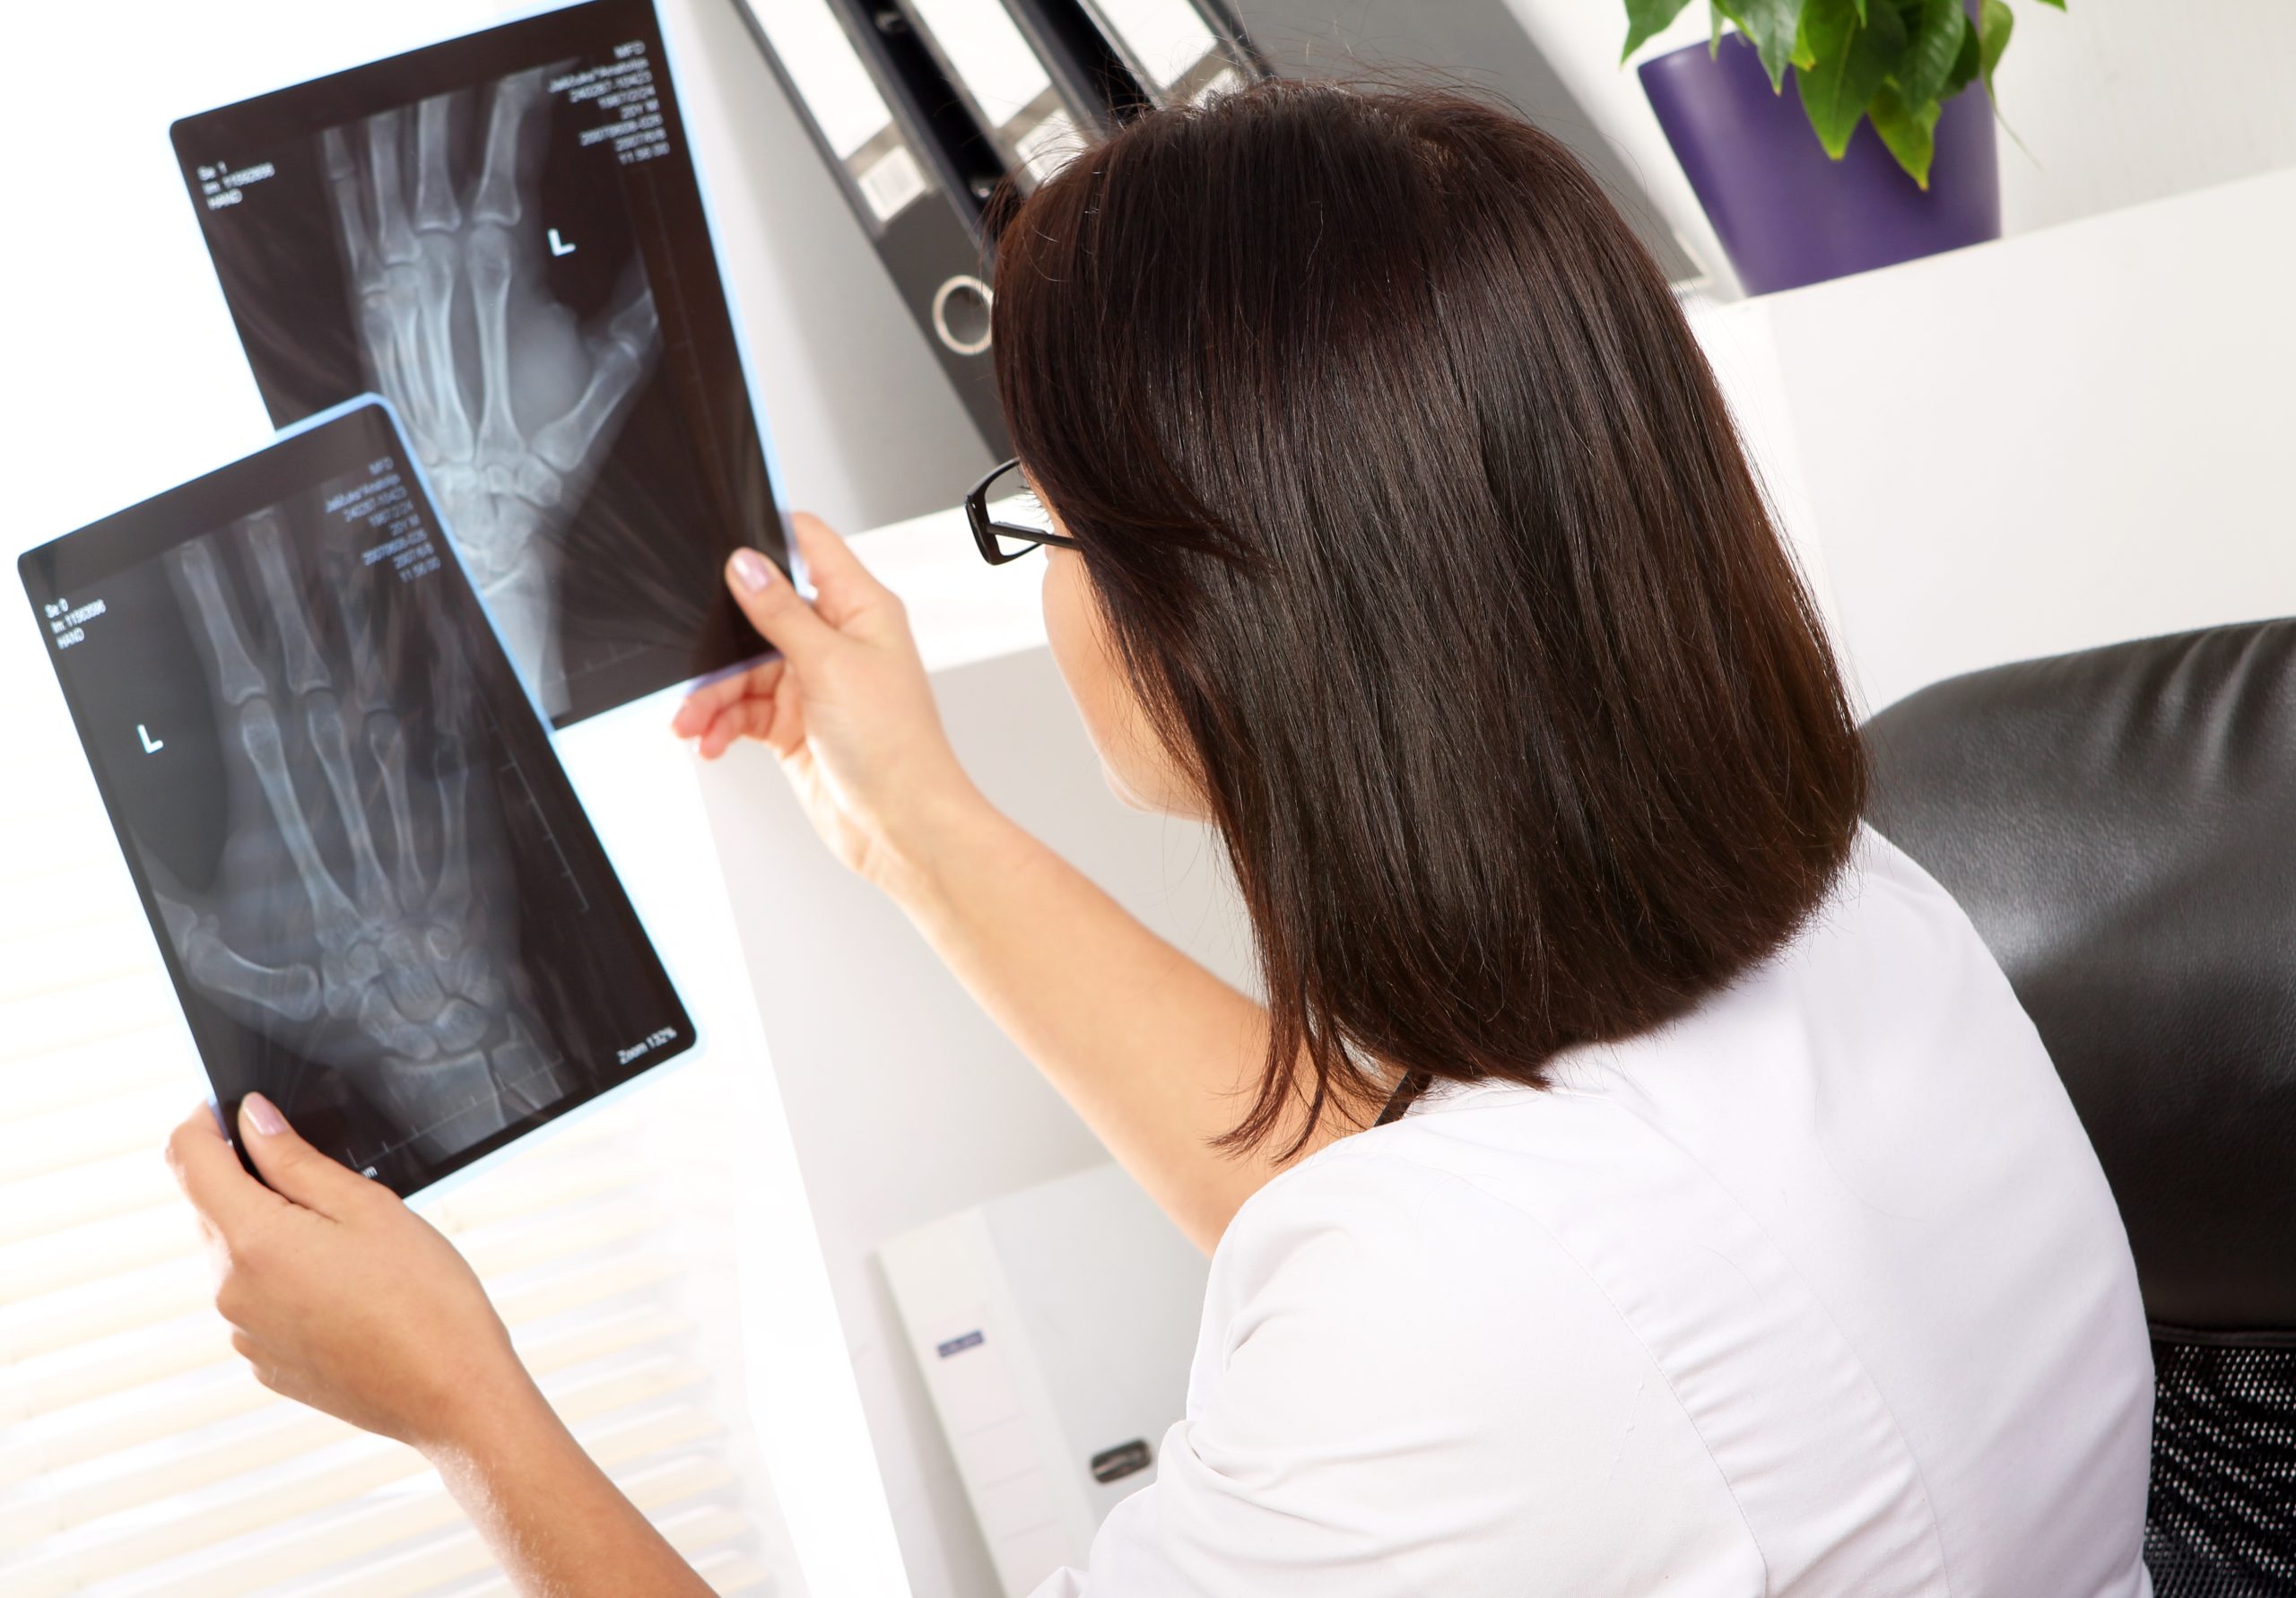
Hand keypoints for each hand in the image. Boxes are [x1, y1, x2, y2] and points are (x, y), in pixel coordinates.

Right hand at [158, 508, 565, 1160]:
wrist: (436, 1021)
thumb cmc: (336, 997)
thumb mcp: (223, 957)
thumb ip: (177, 897)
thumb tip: (143, 860)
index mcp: (277, 809)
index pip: (237, 685)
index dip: (217, 616)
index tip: (201, 559)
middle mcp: (339, 783)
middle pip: (302, 660)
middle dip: (277, 587)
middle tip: (264, 525)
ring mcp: (404, 782)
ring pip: (375, 671)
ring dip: (355, 603)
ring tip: (339, 540)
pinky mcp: (462, 794)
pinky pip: (450, 708)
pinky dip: (441, 655)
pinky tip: (433, 606)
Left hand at [166, 1095, 539, 1455]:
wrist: (452, 1394)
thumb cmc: (426, 1298)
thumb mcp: (368, 1206)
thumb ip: (296, 1159)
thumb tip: (251, 1119)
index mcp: (252, 1241)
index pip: (187, 1158)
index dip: (204, 1120)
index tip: (237, 1110)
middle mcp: (230, 1290)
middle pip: (212, 1208)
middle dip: (253, 1180)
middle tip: (330, 1181)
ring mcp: (244, 1333)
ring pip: (238, 1257)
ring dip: (273, 1234)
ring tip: (353, 1246)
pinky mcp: (266, 1364)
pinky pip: (258, 1303)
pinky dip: (287, 1282)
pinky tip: (349, 1290)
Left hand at [325, 71, 660, 713]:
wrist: (479, 507)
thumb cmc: (537, 453)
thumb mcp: (608, 376)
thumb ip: (633, 313)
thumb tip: (660, 276)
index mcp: (509, 280)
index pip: (509, 174)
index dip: (513, 122)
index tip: (521, 89)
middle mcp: (450, 278)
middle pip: (446, 169)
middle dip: (456, 117)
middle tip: (464, 81)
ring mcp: (406, 293)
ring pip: (397, 192)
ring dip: (404, 140)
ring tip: (409, 98)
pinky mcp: (378, 317)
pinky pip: (359, 236)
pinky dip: (354, 189)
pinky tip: (352, 155)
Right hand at [671, 514, 983, 896]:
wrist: (902, 826)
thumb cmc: (897, 748)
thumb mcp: (830, 665)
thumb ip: (781, 613)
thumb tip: (746, 564)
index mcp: (861, 609)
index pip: (811, 545)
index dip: (768, 536)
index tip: (722, 543)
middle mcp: (837, 641)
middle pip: (760, 616)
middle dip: (719, 646)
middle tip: (689, 667)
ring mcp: (815, 683)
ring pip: (743, 671)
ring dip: (711, 696)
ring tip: (691, 723)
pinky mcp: (796, 724)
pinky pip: (744, 712)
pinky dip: (722, 724)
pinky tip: (710, 740)